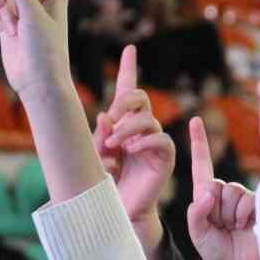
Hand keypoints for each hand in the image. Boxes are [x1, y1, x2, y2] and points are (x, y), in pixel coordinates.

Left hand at [95, 45, 175, 223]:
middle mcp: (140, 128)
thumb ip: (98, 135)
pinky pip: (160, 139)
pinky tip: (130, 151)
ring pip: (147, 119)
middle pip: (139, 97)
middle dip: (124, 103)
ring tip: (113, 144)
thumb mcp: (95, 156)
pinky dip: (144, 142)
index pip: (128, 91)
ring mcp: (153, 142)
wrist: (118, 209)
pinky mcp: (164, 158)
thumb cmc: (104, 183)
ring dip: (127, 129)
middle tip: (111, 118)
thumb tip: (105, 115)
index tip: (130, 49)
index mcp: (123, 123)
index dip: (129, 69)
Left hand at [185, 116, 257, 259]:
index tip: (196, 120)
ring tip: (235, 230)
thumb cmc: (219, 253)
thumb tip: (209, 192)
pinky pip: (247, 201)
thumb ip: (197, 213)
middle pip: (217, 186)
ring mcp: (244, 198)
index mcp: (207, 196)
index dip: (199, 143)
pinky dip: (244, 216)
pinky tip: (247, 228)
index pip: (202, 165)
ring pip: (233, 193)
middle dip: (216, 209)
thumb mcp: (199, 234)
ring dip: (231, 215)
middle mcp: (226, 194)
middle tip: (222, 228)